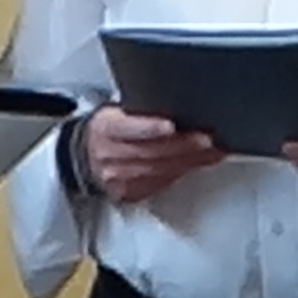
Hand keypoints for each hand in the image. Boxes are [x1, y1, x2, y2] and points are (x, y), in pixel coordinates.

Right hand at [79, 107, 221, 205]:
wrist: (85, 155)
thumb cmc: (108, 129)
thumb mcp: (117, 111)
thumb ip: (141, 110)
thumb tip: (179, 104)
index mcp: (105, 128)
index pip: (127, 128)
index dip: (150, 128)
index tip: (171, 126)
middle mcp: (109, 154)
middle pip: (151, 152)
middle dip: (184, 146)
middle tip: (208, 139)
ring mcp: (117, 177)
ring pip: (160, 170)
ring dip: (190, 161)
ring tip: (212, 151)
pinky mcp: (127, 193)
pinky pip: (160, 183)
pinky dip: (181, 173)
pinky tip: (196, 164)